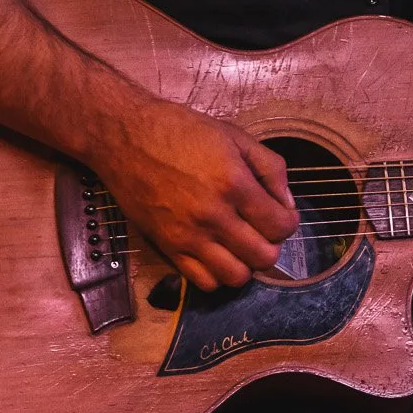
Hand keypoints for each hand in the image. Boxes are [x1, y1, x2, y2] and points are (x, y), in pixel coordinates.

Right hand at [93, 97, 298, 290]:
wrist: (124, 137)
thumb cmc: (180, 130)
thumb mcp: (235, 136)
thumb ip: (270, 169)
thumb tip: (287, 204)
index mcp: (234, 183)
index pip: (280, 226)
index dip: (288, 222)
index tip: (281, 213)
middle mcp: (213, 215)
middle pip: (264, 257)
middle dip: (271, 244)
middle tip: (261, 227)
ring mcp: (188, 236)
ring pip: (236, 277)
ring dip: (246, 263)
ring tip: (239, 242)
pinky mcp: (167, 247)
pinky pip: (203, 282)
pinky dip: (217, 274)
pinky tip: (216, 252)